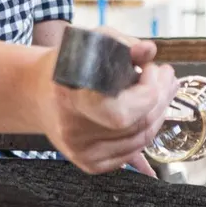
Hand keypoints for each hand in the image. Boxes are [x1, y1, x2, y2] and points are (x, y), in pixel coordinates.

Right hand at [34, 32, 177, 175]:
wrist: (37, 94)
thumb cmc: (66, 65)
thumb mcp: (91, 41)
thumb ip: (122, 45)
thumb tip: (149, 51)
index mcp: (70, 100)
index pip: (122, 112)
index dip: (147, 91)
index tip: (151, 67)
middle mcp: (74, 132)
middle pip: (137, 125)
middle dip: (160, 98)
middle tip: (168, 77)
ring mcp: (82, 153)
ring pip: (140, 140)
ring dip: (159, 113)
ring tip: (165, 90)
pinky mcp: (90, 164)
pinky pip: (132, 152)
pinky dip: (146, 131)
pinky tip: (153, 112)